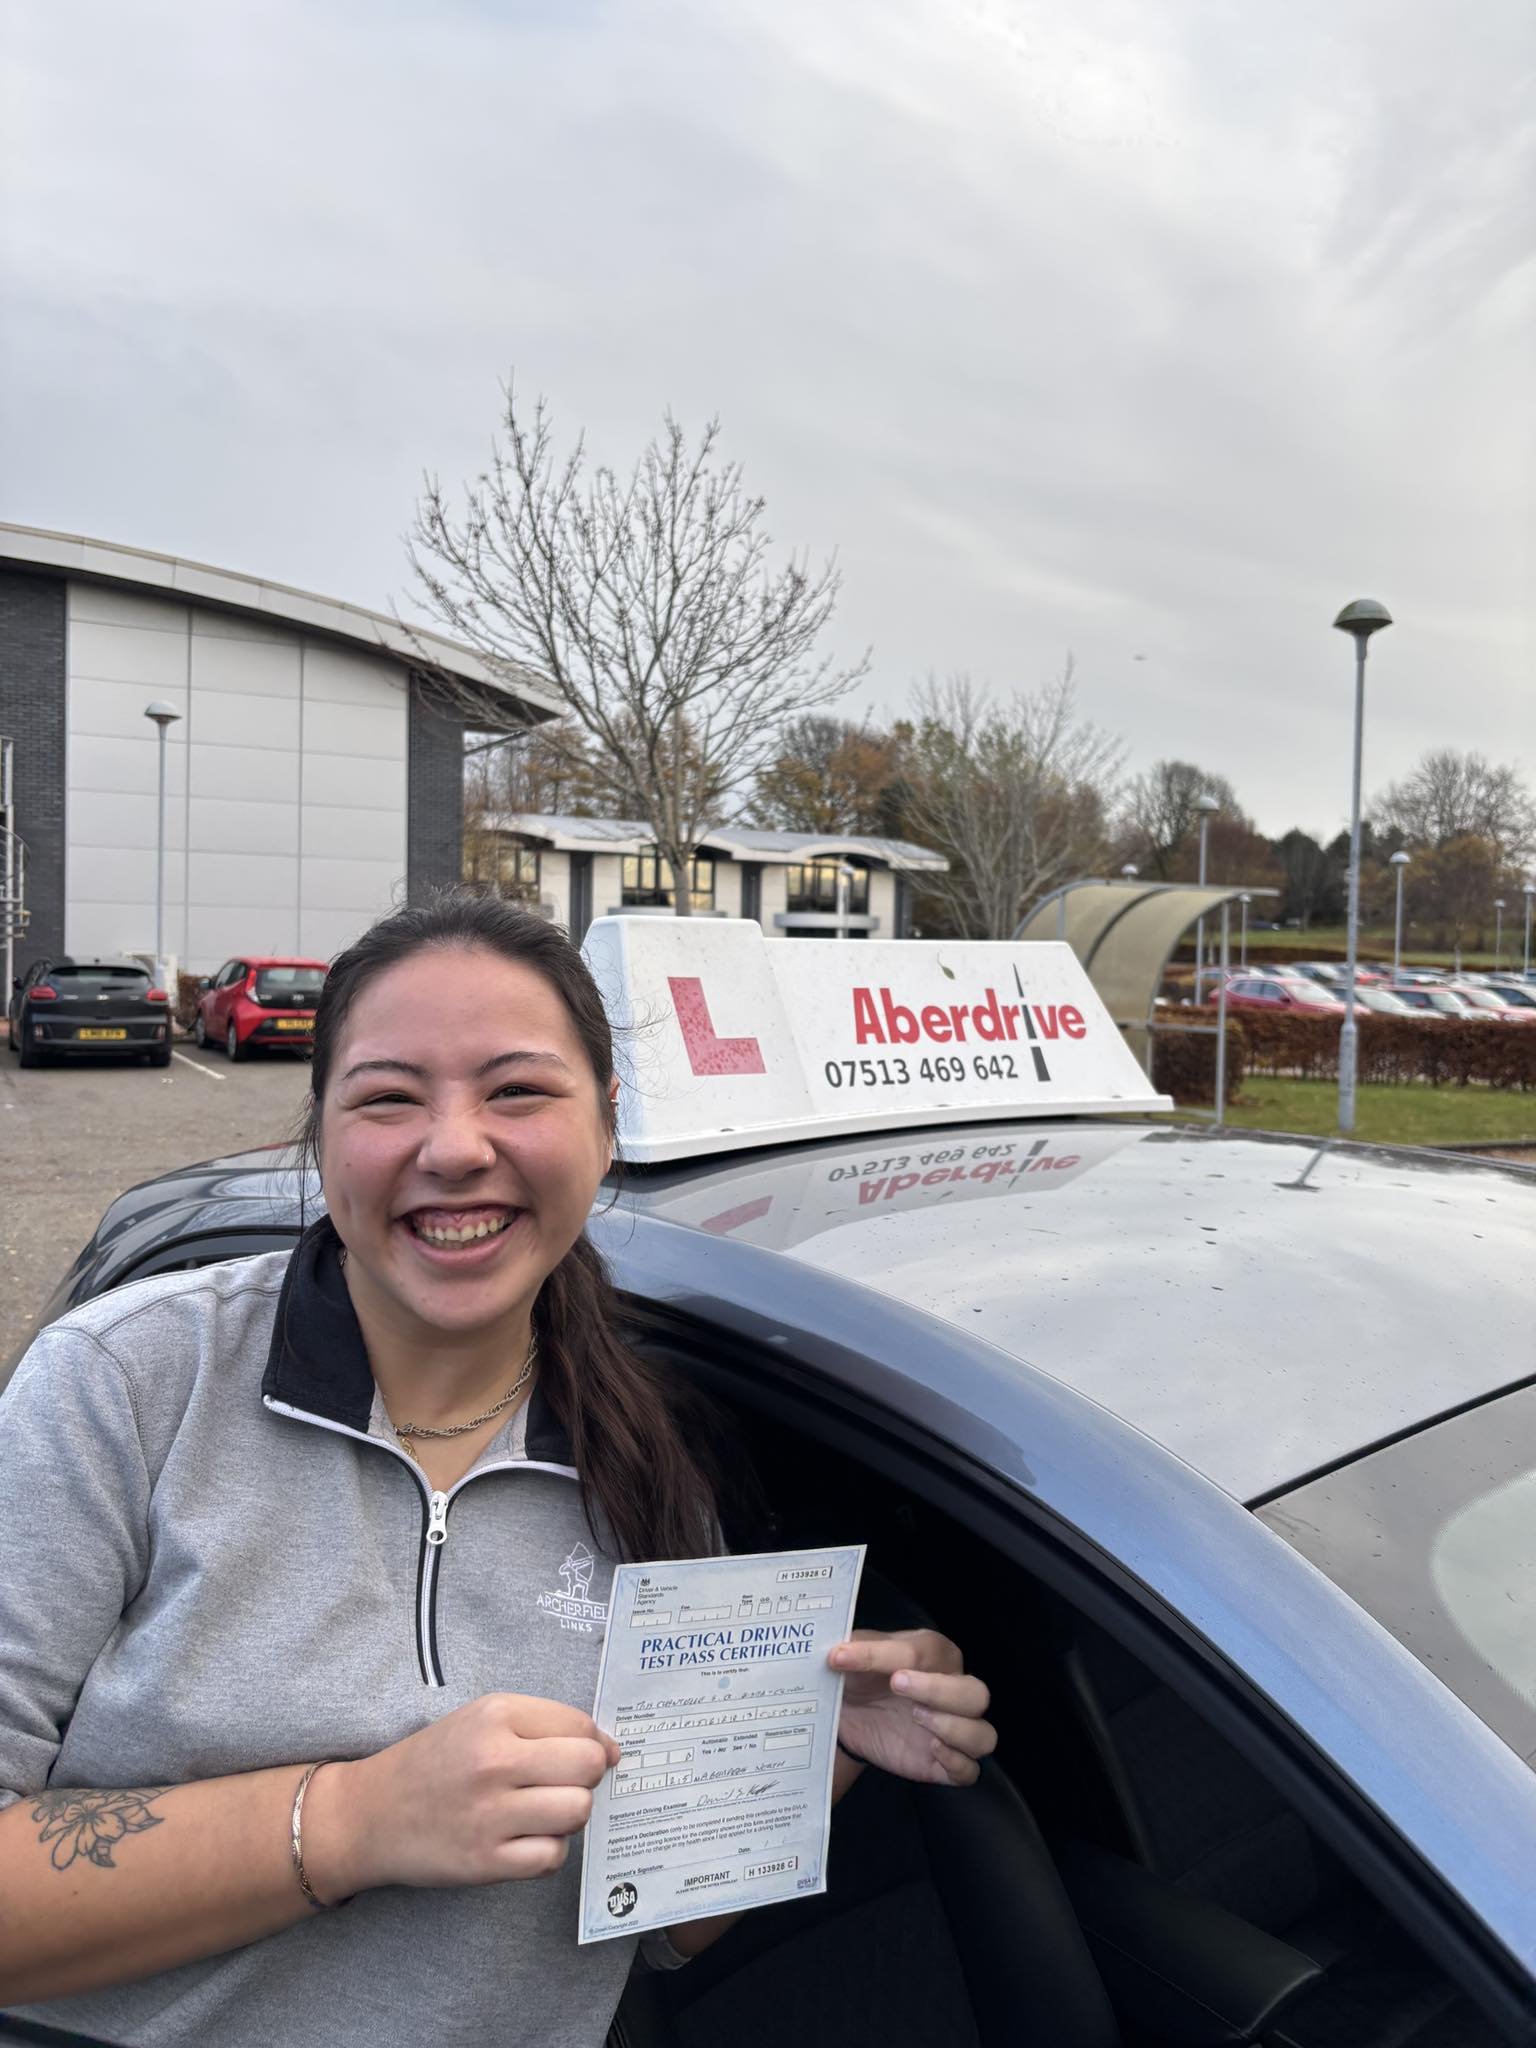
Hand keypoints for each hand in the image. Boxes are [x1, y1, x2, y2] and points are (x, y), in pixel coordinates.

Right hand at [303, 1693, 619, 1896]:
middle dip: (587, 1777)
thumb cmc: (434, 1762)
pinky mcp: (484, 1861)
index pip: (581, 1726)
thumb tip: (608, 1750)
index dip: (594, 1743)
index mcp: (496, 1715)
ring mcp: (490, 1813)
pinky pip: (551, 1857)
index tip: (586, 1756)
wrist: (369, 1813)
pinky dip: (549, 1852)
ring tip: (544, 1812)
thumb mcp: (480, 1720)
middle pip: (587, 1766)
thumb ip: (542, 1725)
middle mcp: (495, 1760)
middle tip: (563, 1784)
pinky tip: (527, 1841)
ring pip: (577, 1811)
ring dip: (570, 1815)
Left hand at [829, 1629, 994, 1786]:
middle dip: (941, 1691)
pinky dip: (956, 1763)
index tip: (853, 1658)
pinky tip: (931, 1749)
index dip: (894, 1656)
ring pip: (983, 1734)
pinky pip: (969, 1770)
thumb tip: (839, 1655)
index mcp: (935, 1654)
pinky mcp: (943, 1764)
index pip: (928, 1652)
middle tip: (897, 1685)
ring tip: (917, 1719)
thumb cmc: (857, 1677)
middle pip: (976, 1694)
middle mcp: (953, 1690)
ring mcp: (952, 1730)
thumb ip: (853, 1652)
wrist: (845, 1712)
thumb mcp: (851, 1655)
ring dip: (955, 1729)